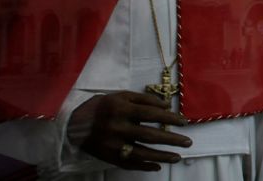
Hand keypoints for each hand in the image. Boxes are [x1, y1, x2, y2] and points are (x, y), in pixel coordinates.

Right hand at [70, 90, 192, 171]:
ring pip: (142, 153)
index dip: (169, 118)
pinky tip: (158, 166)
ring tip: (178, 157)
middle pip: (150, 136)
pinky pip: (130, 164)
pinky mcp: (110, 157)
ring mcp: (114, 145)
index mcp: (121, 109)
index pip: (151, 114)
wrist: (74, 124)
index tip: (184, 122)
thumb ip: (143, 99)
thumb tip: (166, 105)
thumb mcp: (120, 95)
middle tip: (188, 142)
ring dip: (162, 156)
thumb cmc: (101, 106)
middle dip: (171, 139)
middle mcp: (118, 127)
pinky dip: (145, 166)